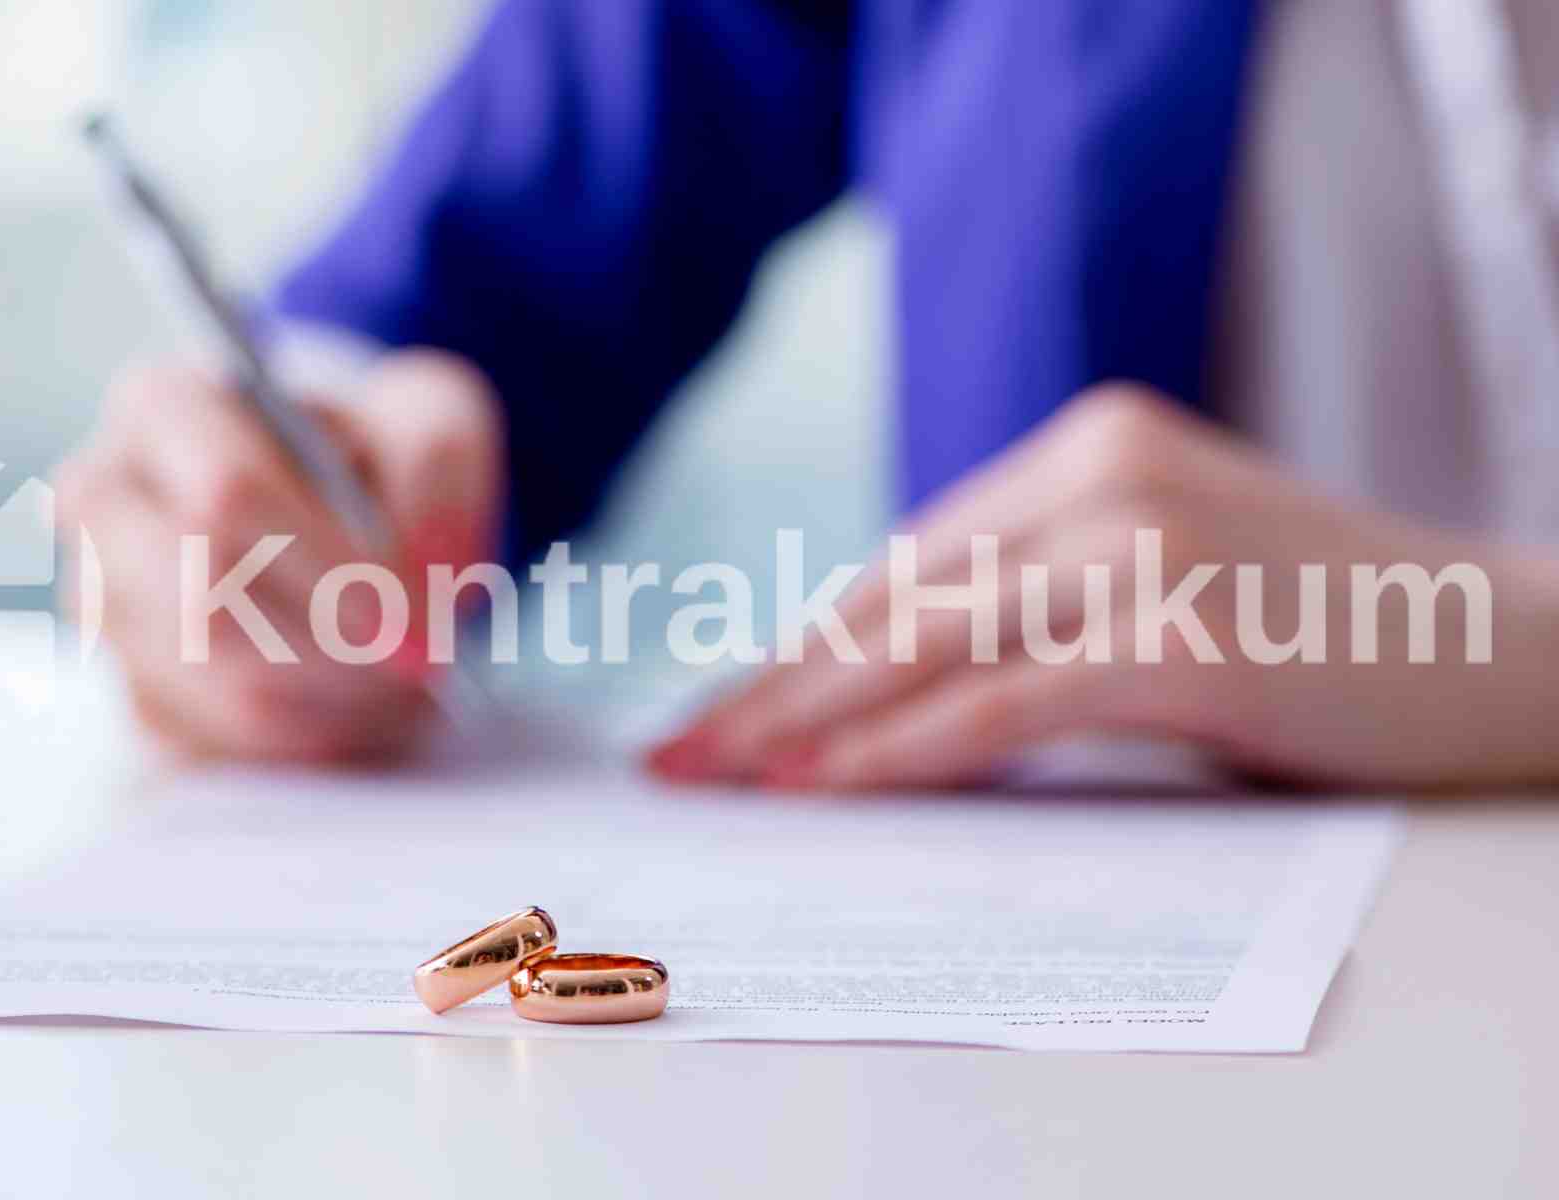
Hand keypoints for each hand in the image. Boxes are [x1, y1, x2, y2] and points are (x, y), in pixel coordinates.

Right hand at [55, 348, 503, 762]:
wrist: (347, 513)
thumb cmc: (379, 456)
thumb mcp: (432, 417)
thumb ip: (438, 466)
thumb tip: (419, 570)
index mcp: (163, 406)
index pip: (225, 496)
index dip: (328, 572)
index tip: (408, 620)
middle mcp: (104, 502)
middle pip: (202, 608)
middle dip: (331, 652)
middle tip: (416, 665)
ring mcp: (101, 604)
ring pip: (213, 688)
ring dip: (332, 702)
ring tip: (402, 680)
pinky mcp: (127, 688)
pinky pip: (216, 746)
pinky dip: (308, 740)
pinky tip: (356, 703)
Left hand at [651, 384, 1558, 789]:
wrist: (1505, 644)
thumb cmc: (1320, 623)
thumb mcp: (1160, 577)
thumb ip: (1038, 602)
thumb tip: (880, 688)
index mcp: (1086, 444)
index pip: (905, 561)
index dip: (799, 640)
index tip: (717, 702)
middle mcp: (1100, 472)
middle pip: (893, 599)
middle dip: (772, 685)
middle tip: (680, 754)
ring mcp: (1139, 543)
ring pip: (927, 647)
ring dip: (810, 723)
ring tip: (726, 779)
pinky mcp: (1175, 631)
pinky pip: (997, 704)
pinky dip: (902, 752)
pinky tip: (828, 787)